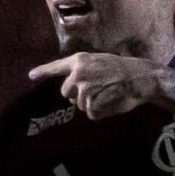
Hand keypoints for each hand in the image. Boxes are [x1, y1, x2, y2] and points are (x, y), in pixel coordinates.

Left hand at [29, 52, 164, 120]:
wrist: (143, 77)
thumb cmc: (122, 69)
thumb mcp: (98, 62)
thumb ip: (81, 71)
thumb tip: (68, 89)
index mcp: (79, 61)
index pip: (56, 68)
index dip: (42, 72)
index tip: (31, 76)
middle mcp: (78, 74)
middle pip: (66, 93)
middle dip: (78, 94)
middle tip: (98, 87)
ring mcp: (84, 91)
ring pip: (79, 105)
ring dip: (92, 103)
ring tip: (108, 92)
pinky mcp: (92, 105)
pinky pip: (91, 114)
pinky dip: (101, 112)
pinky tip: (111, 101)